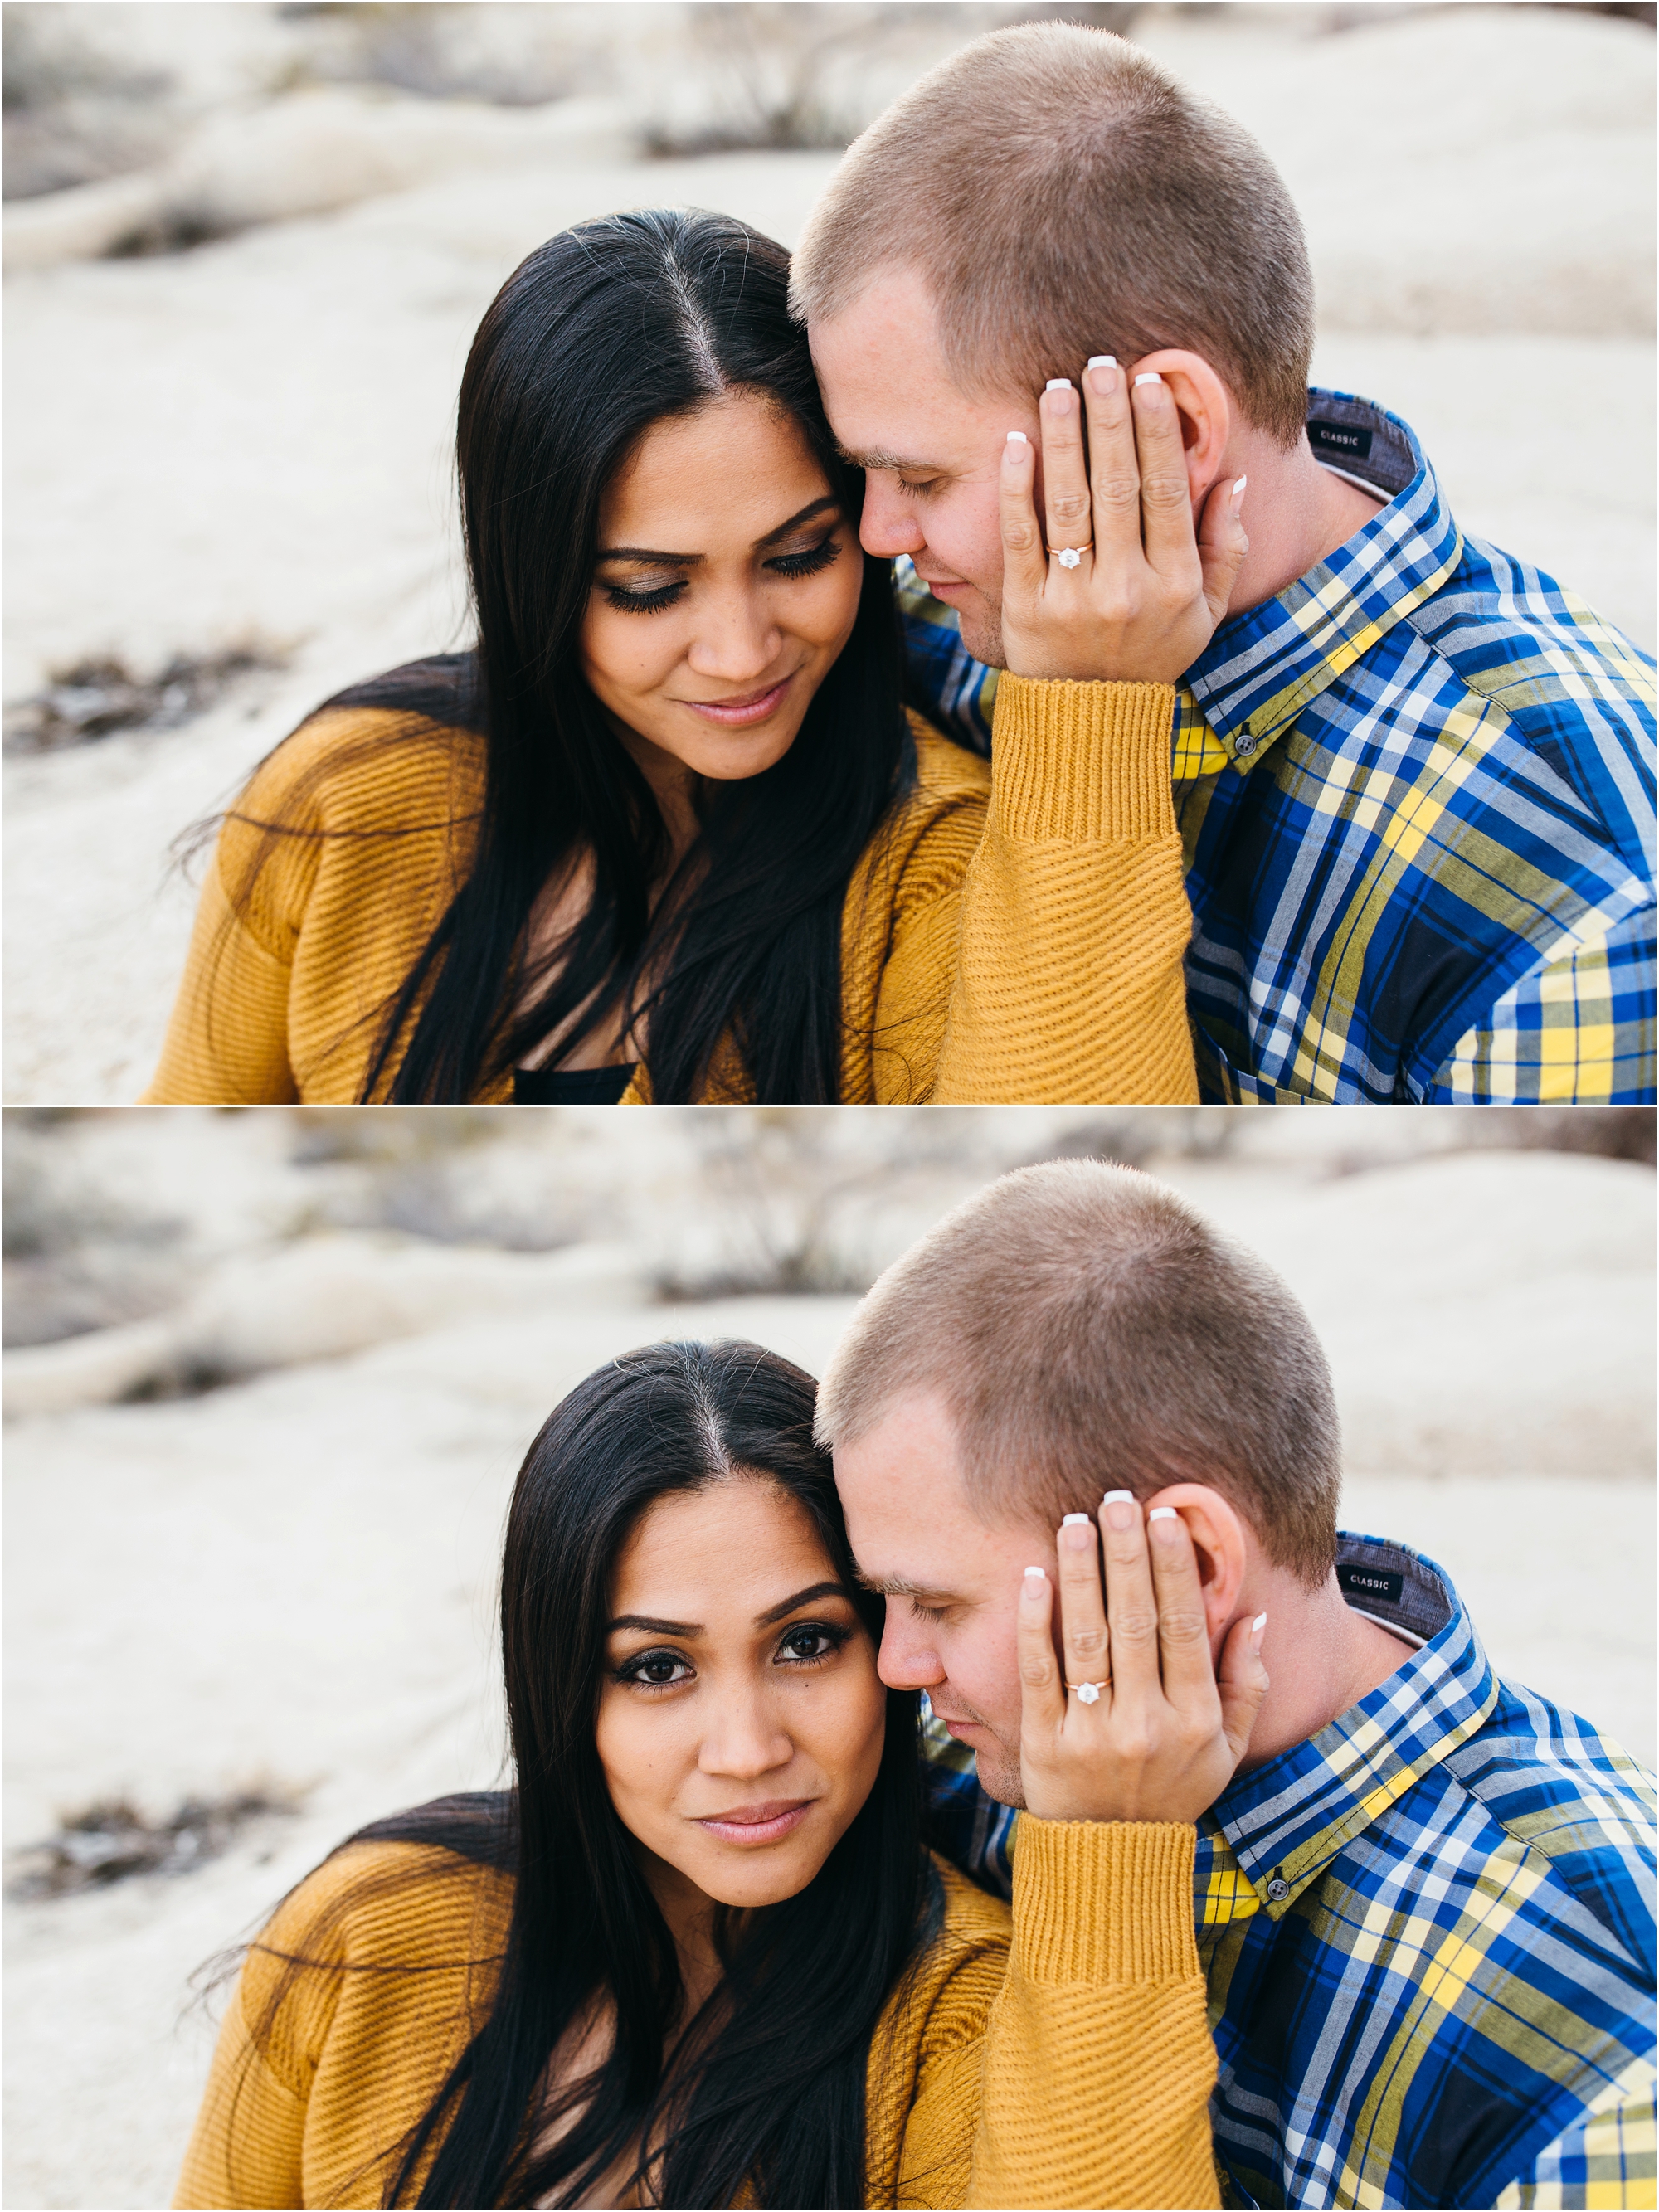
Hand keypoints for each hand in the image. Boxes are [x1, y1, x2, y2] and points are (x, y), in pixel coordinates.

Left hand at [998, 362, 1248, 683]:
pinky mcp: (1025, 610)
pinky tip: (1015, 443)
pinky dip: (1016, 488)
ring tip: (1055, 387)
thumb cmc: (1151, 655)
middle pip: (1118, 487)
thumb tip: (1235, 481)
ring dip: (1062, 439)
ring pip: (1068, 504)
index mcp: (1174, 583)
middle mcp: (1126, 590)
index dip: (1157, 434)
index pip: (1167, 493)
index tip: (1148, 383)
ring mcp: (1073, 600)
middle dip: (1108, 419)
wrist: (1091, 722)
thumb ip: (1226, 550)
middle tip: (1098, 364)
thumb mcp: (1205, 614)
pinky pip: (1020, 539)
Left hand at [1017, 1493, 1267, 1823]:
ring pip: (1086, 1638)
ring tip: (1074, 1521)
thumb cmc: (1173, 1790)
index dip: (1174, 1570)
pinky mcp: (1044, 1743)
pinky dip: (1034, 1622)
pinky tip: (1034, 1576)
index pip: (1184, 1628)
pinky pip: (1039, 1672)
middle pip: (1135, 1622)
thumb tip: (1256, 1618)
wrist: (1112, 1860)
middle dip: (1126, 1554)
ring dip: (1080, 1573)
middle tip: (1116, 1498)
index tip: (1165, 1518)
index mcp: (1194, 1720)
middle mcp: (1146, 1725)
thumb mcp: (1227, 1750)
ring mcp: (1092, 1734)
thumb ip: (1247, 1685)